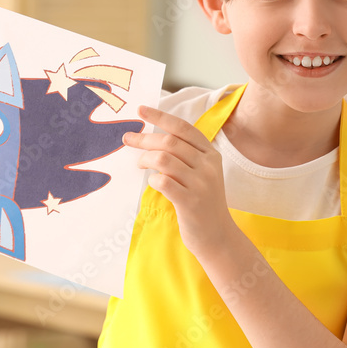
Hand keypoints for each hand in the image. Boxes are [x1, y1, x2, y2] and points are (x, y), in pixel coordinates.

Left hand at [122, 105, 237, 258]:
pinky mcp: (190, 202)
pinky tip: (153, 182)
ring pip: (164, 159)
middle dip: (144, 138)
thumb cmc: (203, 203)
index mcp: (211, 154)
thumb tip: (153, 139)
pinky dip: (153, 180)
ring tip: (141, 165)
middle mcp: (208, 165)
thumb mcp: (202, 174)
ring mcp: (200, 184)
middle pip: (169, 142)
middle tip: (128, 139)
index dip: (160, 117)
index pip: (183, 128)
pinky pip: (163, 182)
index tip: (141, 110)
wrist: (218, 237)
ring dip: (146, 159)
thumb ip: (185, 156)